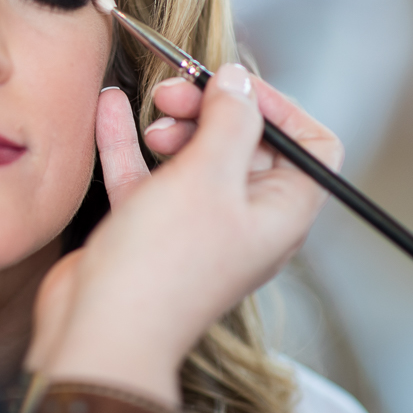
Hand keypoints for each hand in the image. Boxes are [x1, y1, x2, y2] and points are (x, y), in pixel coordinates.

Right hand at [25, 65, 340, 405]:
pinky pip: (147, 174)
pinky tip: (111, 107)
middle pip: (246, 143)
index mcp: (282, 213)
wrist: (101, 331)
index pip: (311, 146)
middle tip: (176, 91)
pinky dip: (131, 141)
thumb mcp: (207, 176)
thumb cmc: (164, 265)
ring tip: (151, 111)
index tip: (235, 85)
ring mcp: (196, 225)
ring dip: (174, 123)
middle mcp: (245, 219)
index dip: (280, 108)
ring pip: (195, 156)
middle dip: (213, 107)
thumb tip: (240, 80)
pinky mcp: (149, 229)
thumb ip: (231, 120)